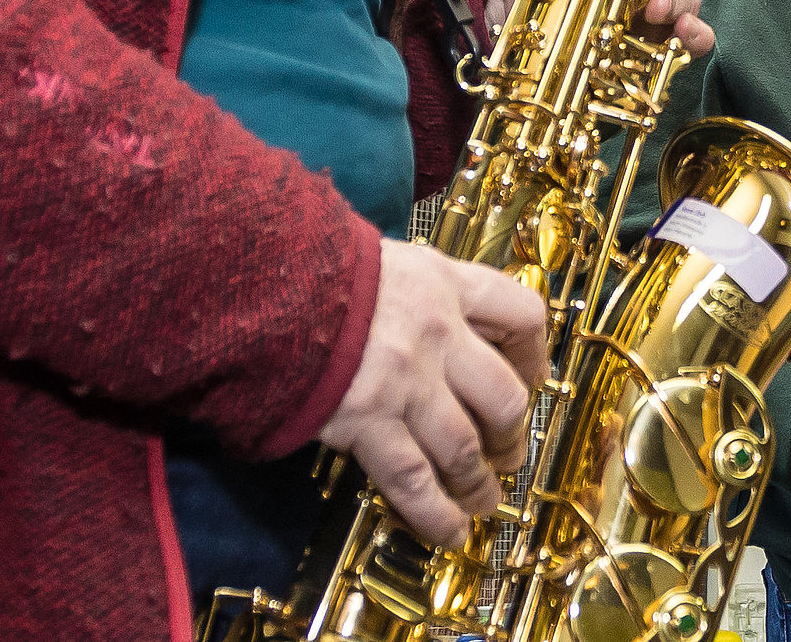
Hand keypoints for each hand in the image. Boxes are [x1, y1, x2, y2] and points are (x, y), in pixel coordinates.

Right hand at [317, 238, 548, 548]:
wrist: (255, 280)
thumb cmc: (311, 267)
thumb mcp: (383, 258)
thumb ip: (418, 289)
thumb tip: (433, 317)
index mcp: (445, 283)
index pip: (522, 314)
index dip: (535, 354)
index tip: (533, 378)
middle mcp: (437, 334)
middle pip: (504, 396)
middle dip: (511, 434)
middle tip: (509, 454)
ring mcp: (405, 382)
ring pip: (465, 448)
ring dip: (478, 483)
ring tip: (483, 501)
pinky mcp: (367, 422)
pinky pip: (414, 480)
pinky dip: (436, 513)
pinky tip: (449, 532)